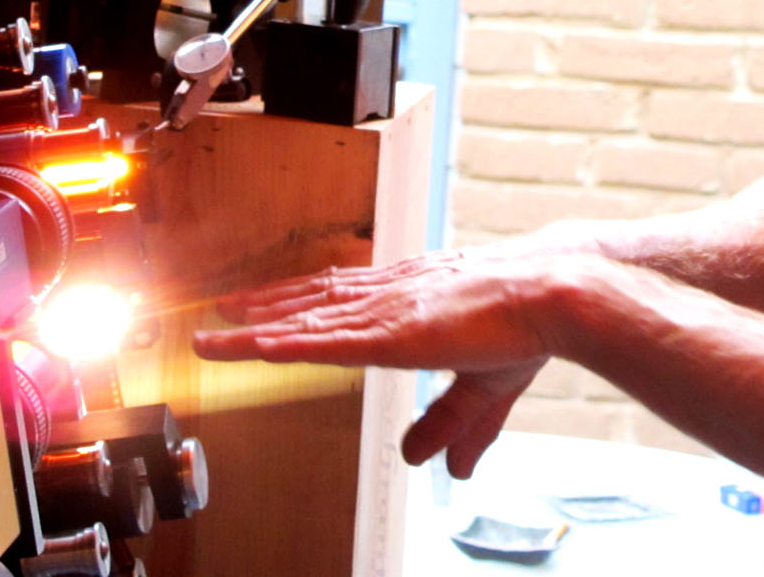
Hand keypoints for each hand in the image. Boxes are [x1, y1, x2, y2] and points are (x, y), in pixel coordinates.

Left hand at [192, 249, 569, 476]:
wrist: (551, 295)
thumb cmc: (527, 323)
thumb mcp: (483, 387)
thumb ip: (455, 426)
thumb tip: (444, 469)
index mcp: (413, 297)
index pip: (342, 298)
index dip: (300, 303)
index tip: (265, 307)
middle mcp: (391, 296)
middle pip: (311, 302)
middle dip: (263, 309)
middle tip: (219, 312)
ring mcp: (386, 311)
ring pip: (304, 322)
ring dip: (253, 331)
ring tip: (212, 336)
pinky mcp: (390, 332)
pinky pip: (324, 341)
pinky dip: (284, 343)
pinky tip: (253, 347)